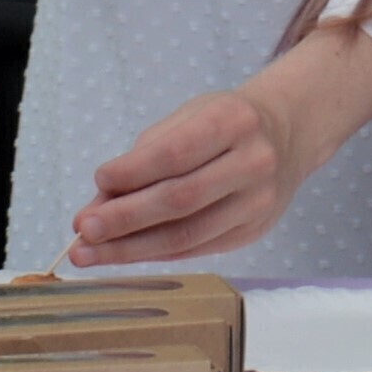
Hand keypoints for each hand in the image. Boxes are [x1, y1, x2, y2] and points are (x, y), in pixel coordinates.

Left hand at [71, 21, 371, 268]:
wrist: (288, 134)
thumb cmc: (226, 122)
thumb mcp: (189, 118)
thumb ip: (144, 156)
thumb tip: (98, 204)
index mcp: (234, 122)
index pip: (176, 153)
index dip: (133, 171)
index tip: (98, 182)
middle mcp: (253, 163)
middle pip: (181, 199)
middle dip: (125, 218)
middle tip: (83, 230)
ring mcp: (258, 203)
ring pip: (187, 235)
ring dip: (131, 248)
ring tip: (89, 252)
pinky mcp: (253, 232)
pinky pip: (195, 249)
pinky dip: (155, 253)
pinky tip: (124, 254)